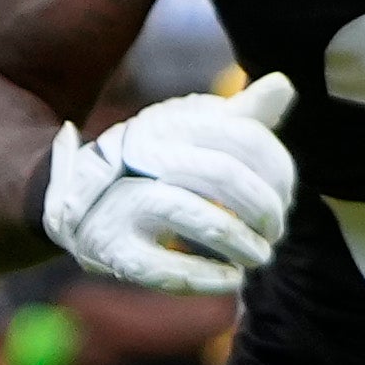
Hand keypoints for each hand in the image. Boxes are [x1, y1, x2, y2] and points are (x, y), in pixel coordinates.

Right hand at [42, 72, 300, 294]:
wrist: (76, 201)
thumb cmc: (156, 166)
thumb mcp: (193, 133)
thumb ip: (240, 116)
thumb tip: (283, 85)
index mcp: (168, 123)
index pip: (240, 137)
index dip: (277, 170)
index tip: (288, 196)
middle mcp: (140, 155)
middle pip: (220, 174)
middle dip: (262, 207)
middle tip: (278, 230)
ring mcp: (122, 203)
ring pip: (193, 215)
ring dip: (240, 241)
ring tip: (262, 256)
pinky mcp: (112, 247)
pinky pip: (163, 268)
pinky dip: (205, 277)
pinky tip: (233, 279)